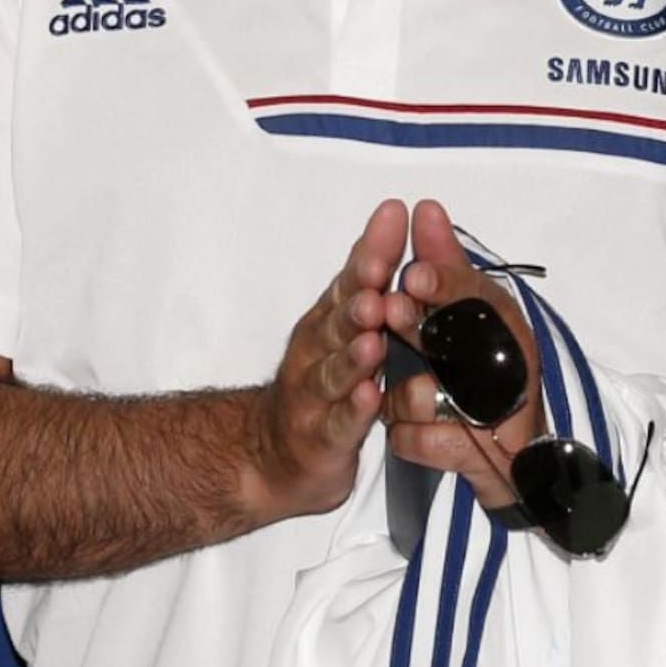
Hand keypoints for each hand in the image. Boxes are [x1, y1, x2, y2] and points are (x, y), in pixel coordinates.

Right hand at [251, 198, 416, 521]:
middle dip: (358, 299)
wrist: (272, 453)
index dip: (372, 250)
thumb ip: (366, 272)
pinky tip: (370, 399)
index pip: (350, 278)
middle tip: (379, 278)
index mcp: (327, 319)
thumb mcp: (339, 321)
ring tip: (373, 341)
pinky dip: (353, 411)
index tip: (394, 217)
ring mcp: (314, 396)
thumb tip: (393, 213)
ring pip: (335, 372)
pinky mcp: (320, 438)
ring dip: (353, 356)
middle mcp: (316, 351)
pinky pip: (338, 424)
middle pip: (338, 321)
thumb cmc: (317, 378)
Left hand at [383, 199, 545, 510]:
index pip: (476, 294)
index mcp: (502, 324)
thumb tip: (426, 208)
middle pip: (457, 338)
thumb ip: (447, 266)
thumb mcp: (469, 316)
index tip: (412, 271)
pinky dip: (412, 439)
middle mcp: (507, 362)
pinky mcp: (481, 458)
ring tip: (403, 403)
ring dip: (404, 399)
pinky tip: (414, 436)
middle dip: (416, 323)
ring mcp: (497, 413)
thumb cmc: (486, 379)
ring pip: (427, 394)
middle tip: (389, 309)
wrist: (517, 463)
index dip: (444, 282)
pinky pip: (427, 441)